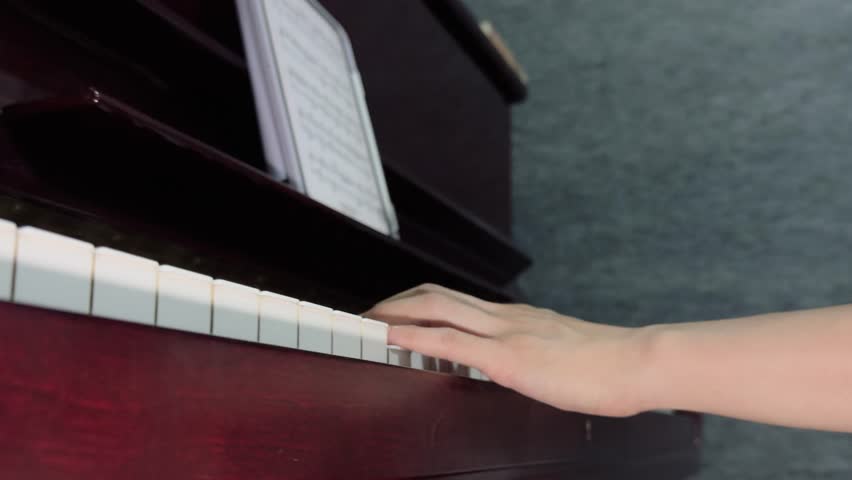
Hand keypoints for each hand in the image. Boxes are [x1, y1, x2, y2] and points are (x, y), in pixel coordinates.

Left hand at [364, 284, 653, 416]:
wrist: (633, 362)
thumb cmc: (602, 363)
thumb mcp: (554, 350)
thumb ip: (528, 351)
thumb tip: (512, 362)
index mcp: (512, 317)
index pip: (451, 300)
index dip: (414, 303)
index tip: (390, 313)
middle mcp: (502, 316)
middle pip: (433, 295)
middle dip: (392, 303)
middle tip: (364, 316)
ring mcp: (503, 331)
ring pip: (435, 307)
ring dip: (393, 313)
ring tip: (365, 322)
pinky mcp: (508, 355)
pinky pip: (450, 340)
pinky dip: (413, 335)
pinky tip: (390, 337)